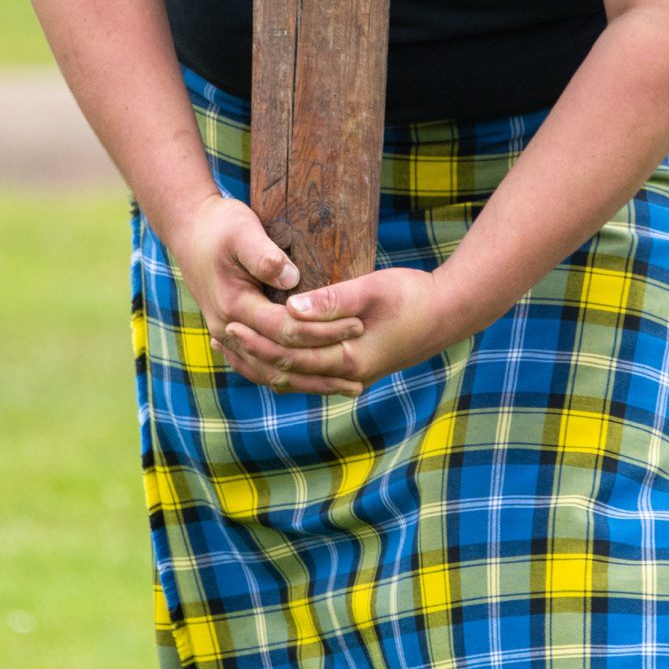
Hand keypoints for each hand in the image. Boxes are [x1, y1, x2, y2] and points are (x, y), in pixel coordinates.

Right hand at [168, 193, 365, 395]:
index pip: (286, 330)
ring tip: (345, 388)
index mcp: (235, 306)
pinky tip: (314, 384)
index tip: (358, 325)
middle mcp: (230, 329)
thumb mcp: (243, 231)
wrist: (189, 230)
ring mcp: (229, 336)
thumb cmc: (221, 226)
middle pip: (280, 363)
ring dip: (307, 384)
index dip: (323, 331)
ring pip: (269, 374)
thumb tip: (292, 279)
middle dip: (322, 371)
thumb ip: (265, 256)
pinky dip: (288, 379)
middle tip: (360, 376)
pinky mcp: (234, 336)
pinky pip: (260, 368)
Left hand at [231, 266, 462, 389]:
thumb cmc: (412, 296)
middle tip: (219, 334)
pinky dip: (284, 365)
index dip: (256, 340)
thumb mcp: (372, 289)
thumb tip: (290, 307)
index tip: (228, 322)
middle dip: (251, 353)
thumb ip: (331, 300)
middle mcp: (346, 376)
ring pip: (296, 378)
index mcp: (347, 360)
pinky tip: (269, 353)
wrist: (449, 313)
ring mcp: (352, 376)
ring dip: (263, 362)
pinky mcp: (355, 368)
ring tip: (234, 346)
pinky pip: (310, 374)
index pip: (289, 355)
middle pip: (287, 372)